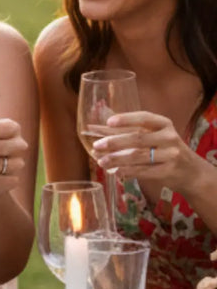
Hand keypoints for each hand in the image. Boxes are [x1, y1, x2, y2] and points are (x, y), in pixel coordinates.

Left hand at [93, 111, 208, 195]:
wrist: (191, 171)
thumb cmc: (165, 150)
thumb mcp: (153, 136)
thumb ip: (128, 132)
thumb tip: (96, 129)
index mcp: (164, 124)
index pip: (144, 117)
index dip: (126, 119)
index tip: (108, 122)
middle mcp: (169, 137)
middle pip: (137, 138)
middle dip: (114, 142)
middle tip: (96, 146)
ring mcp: (170, 154)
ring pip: (138, 156)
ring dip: (116, 159)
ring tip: (101, 161)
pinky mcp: (168, 170)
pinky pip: (143, 171)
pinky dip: (127, 171)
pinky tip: (115, 171)